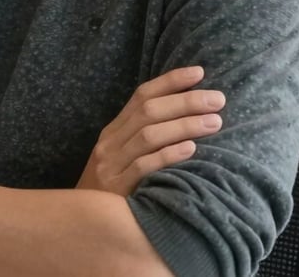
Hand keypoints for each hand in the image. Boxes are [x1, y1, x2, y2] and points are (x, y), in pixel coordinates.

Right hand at [76, 66, 224, 196]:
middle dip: (186, 101)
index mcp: (113, 130)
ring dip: (184, 124)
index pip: (142, 95)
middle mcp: (110, 142)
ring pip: (149, 135)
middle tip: (218, 98)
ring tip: (214, 121)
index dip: (170, 81)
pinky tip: (191, 149)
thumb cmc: (111, 191)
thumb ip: (144, 138)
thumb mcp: (120, 158)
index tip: (199, 72)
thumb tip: (186, 117)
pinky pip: (144, 167)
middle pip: (149, 111)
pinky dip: (168, 155)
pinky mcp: (117, 189)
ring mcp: (112, 164)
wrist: (80, 226)